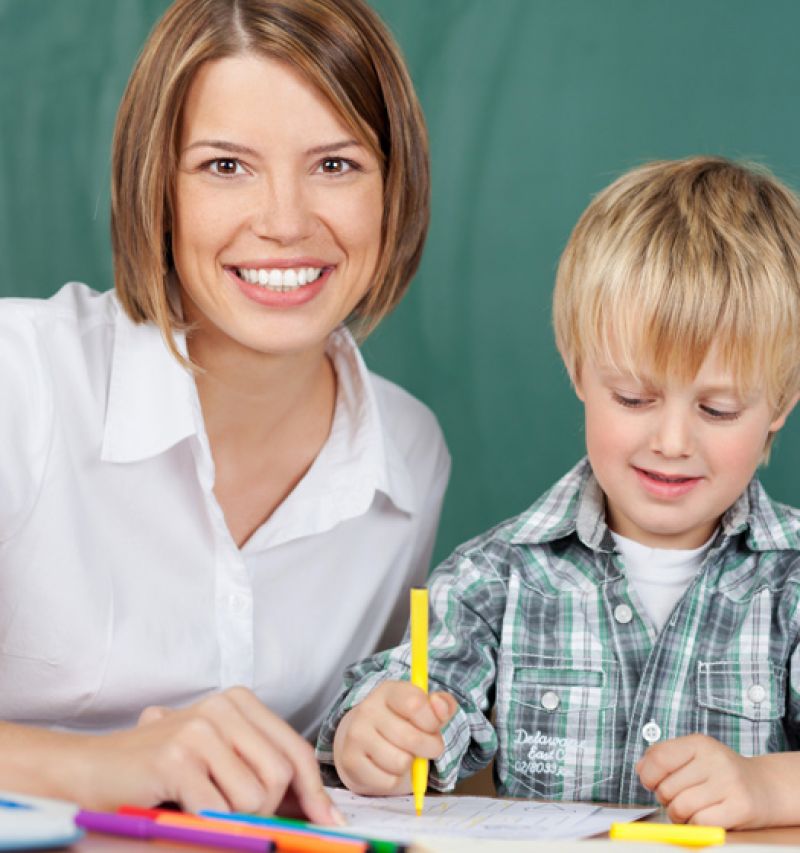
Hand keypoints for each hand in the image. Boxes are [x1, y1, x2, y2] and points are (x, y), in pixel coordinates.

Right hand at [77, 686, 340, 823]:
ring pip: (253, 797)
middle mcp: (224, 707)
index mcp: (239, 702)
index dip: (314, 792)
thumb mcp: (218, 760)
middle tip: (232, 818)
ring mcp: (201, 729)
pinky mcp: (178, 757)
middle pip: (281, 776)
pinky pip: (217, 812)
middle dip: (265, 811)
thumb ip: (259, 770)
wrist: (90, 770)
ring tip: (198, 805)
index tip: (328, 823)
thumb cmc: (159, 773)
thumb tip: (314, 807)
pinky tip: (179, 808)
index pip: (295, 750)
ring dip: (230, 819)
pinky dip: (203, 823)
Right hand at [332, 680, 456, 795]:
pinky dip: (395, 780)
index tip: (433, 727)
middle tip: (426, 748)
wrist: (361, 743)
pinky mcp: (350, 762)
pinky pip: (388, 781)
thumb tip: (440, 704)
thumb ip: (443, 706)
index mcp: (388, 690)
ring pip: (401, 762)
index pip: (416, 703)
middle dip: (429, 749)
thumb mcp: (424, 710)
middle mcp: (368, 709)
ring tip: (403, 755)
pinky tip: (387, 768)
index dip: (432, 721)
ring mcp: (356, 735)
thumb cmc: (401, 725)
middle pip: (412, 738)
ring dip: (409, 766)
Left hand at [636, 734, 773, 827]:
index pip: (658, 758)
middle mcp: (715, 759)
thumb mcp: (693, 755)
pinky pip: (700, 822)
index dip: (647, 775)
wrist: (763, 787)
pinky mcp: (740, 807)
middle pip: (667, 787)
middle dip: (665, 799)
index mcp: (699, 743)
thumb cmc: (718, 772)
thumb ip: (663, 758)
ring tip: (689, 809)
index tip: (651, 783)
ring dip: (679, 814)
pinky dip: (696, 824)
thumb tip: (640, 769)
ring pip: (681, 807)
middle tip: (677, 798)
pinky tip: (704, 816)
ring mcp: (729, 782)